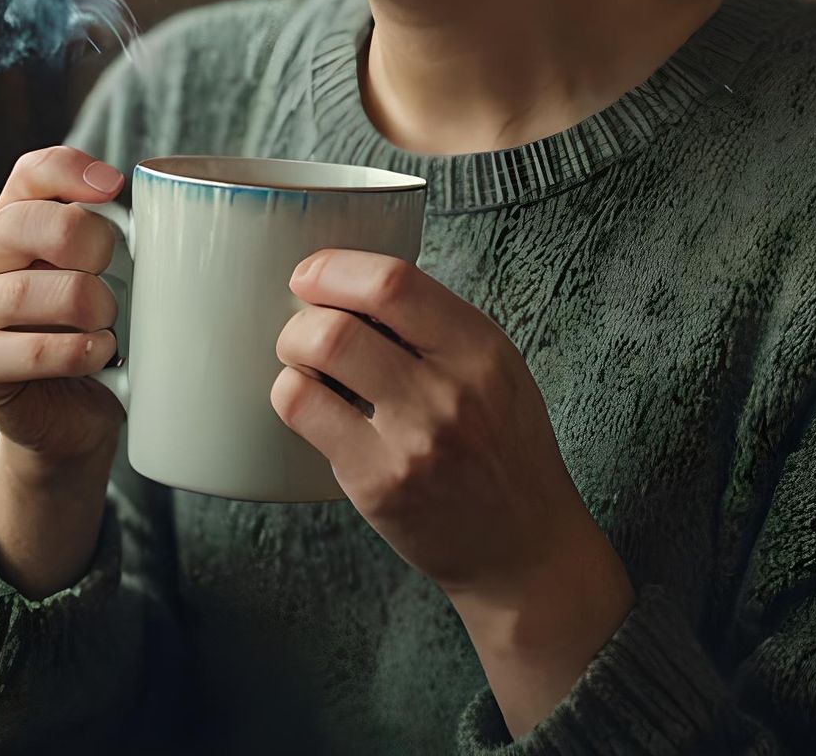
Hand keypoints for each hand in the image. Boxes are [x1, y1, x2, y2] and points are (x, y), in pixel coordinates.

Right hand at [0, 145, 128, 467]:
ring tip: (108, 323)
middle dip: (86, 243)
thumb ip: (114, 235)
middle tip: (114, 270)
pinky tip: (99, 354)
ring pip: (25, 292)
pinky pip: (34, 351)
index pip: (32, 172)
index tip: (115, 188)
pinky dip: (80, 352)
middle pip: (24, 223)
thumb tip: (157, 216)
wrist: (72, 410)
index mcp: (11, 216)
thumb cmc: (92, 325)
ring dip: (86, 307)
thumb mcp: (107, 270)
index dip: (74, 171)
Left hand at [271, 249, 625, 613]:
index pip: (393, 282)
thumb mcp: (496, 367)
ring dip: (292, 350)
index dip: (335, 268)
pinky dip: (292, 394)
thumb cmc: (503, 446)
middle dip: (303, 314)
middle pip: (339, 323)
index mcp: (480, 349)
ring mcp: (411, 443)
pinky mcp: (377, 485)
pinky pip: (304, 413)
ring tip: (304, 361)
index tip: (312, 274)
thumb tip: (353, 279)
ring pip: (315, 361)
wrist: (524, 548)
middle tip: (304, 325)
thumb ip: (436, 323)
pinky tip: (310, 401)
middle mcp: (449, 392)